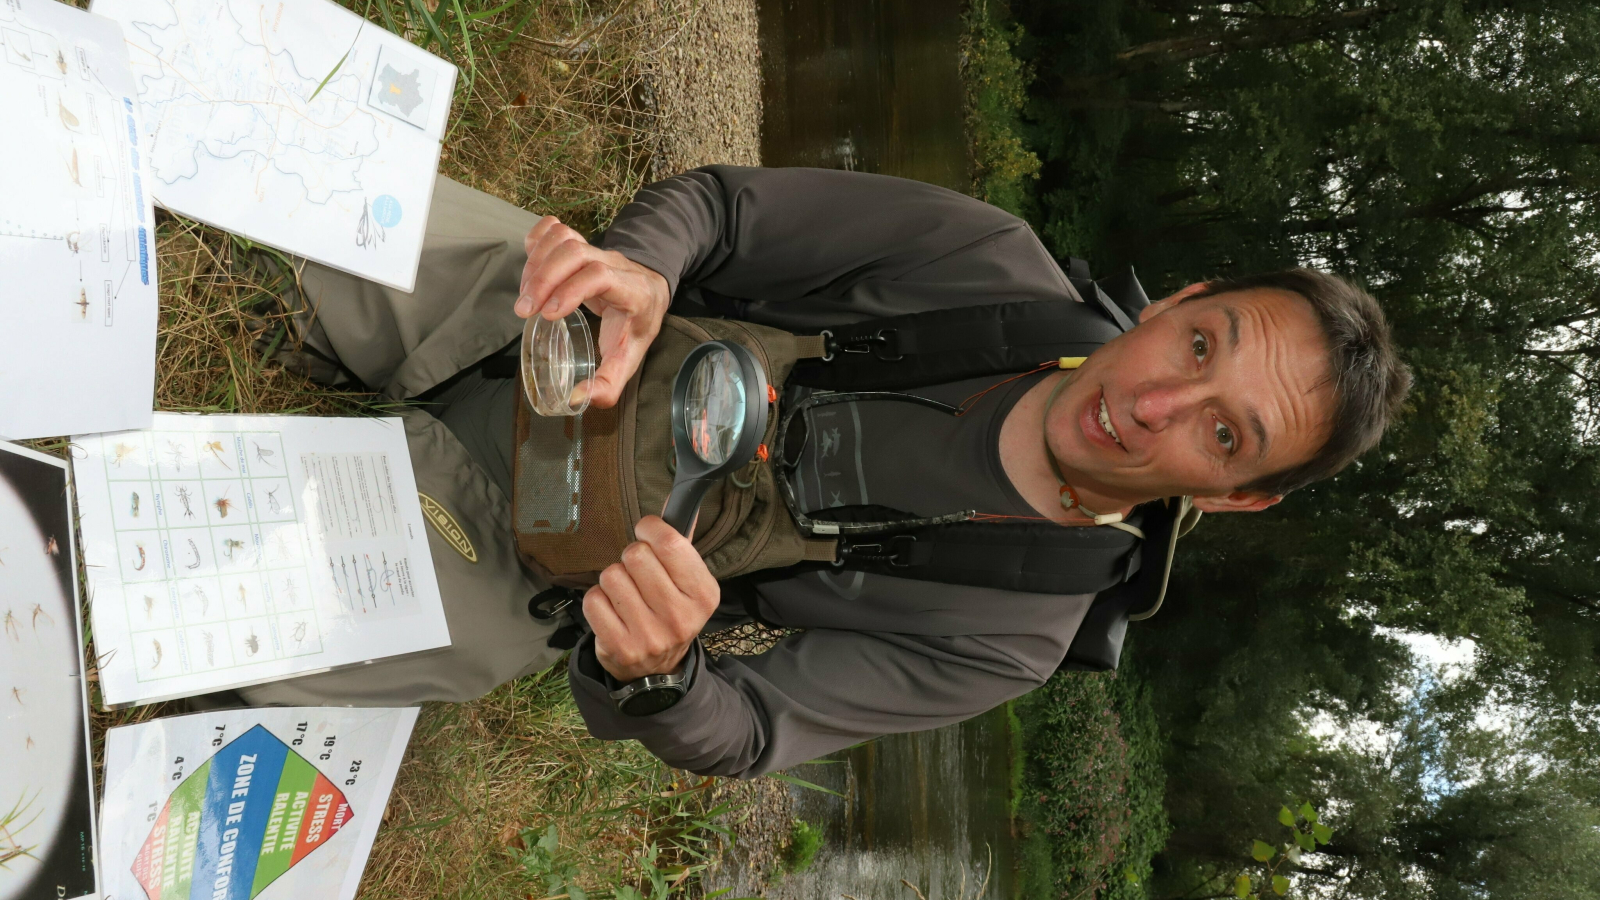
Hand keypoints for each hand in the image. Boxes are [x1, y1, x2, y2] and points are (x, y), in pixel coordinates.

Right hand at [517, 216, 671, 408]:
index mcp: (633, 291)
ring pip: (564, 238)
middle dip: (544, 278)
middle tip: (524, 310)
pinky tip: (529, 262)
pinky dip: (536, 239)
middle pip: (577, 253)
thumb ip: (609, 382)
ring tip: (525, 294)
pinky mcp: (580, 241)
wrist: (649, 289)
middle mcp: (616, 264)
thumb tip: (577, 399)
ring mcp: (597, 248)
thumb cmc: (636, 323)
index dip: (571, 290)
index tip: (549, 315)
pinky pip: (555, 228)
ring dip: (536, 263)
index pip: (600, 276)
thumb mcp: (630, 356)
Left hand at [583, 516, 719, 683]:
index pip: (670, 543)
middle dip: (631, 557)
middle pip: (635, 555)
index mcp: (703, 594)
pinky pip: (593, 600)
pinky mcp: (620, 647)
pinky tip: (612, 611)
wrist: (657, 669)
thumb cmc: (670, 610)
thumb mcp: (688, 580)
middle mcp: (680, 616)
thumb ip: (680, 539)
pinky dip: (598, 600)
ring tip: (626, 594)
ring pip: (611, 575)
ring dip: (613, 579)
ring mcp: (650, 635)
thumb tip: (676, 498)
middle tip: (638, 573)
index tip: (647, 533)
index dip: (650, 529)